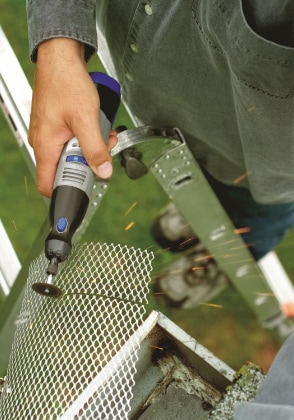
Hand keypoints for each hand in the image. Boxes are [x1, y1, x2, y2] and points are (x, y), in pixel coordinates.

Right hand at [28, 38, 117, 196]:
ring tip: (102, 134)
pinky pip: (72, 141)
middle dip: (88, 163)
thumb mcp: (86, 119)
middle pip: (65, 170)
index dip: (67, 190)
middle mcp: (43, 143)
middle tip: (102, 151)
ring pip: (72, 155)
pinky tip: (96, 128)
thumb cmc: (66, 82)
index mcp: (45, 146)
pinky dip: (87, 138)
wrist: (61, 58)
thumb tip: (103, 171)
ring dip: (91, 148)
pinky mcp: (56, 127)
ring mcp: (49, 135)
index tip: (87, 186)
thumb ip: (95, 148)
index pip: (48, 185)